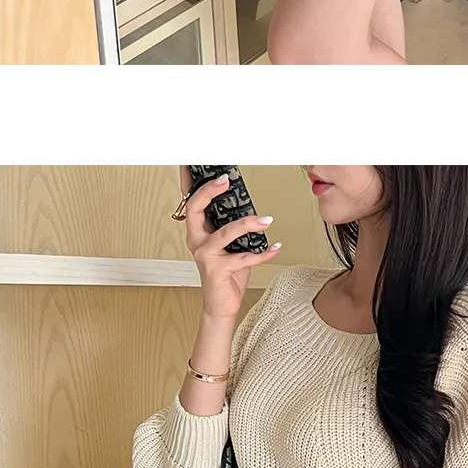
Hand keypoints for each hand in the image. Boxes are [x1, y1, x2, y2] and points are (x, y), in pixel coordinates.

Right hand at [179, 168, 280, 328]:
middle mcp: (197, 240)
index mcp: (198, 230)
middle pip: (195, 209)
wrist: (221, 305)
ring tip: (266, 219)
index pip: (191, 201)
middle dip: (210, 191)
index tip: (195, 163)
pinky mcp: (217, 270)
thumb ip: (231, 225)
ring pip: (225, 233)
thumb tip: (247, 203)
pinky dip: (263, 253)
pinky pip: (243, 258)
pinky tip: (275, 247)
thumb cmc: (226, 272)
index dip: (191, 181)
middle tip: (226, 180)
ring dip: (248, 223)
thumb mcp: (228, 244)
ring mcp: (205, 255)